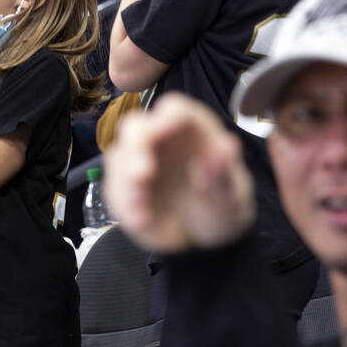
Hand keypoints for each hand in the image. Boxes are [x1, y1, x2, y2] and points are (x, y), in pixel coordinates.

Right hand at [103, 93, 255, 254]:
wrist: (206, 236)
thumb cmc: (222, 206)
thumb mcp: (231, 198)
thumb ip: (224, 176)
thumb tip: (228, 147)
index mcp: (193, 131)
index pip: (175, 110)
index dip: (166, 118)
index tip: (161, 132)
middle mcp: (161, 140)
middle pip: (136, 127)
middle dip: (135, 149)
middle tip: (143, 175)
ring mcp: (139, 161)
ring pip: (119, 159)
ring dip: (126, 184)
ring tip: (143, 214)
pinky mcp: (125, 186)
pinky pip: (115, 190)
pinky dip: (124, 206)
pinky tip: (142, 221)